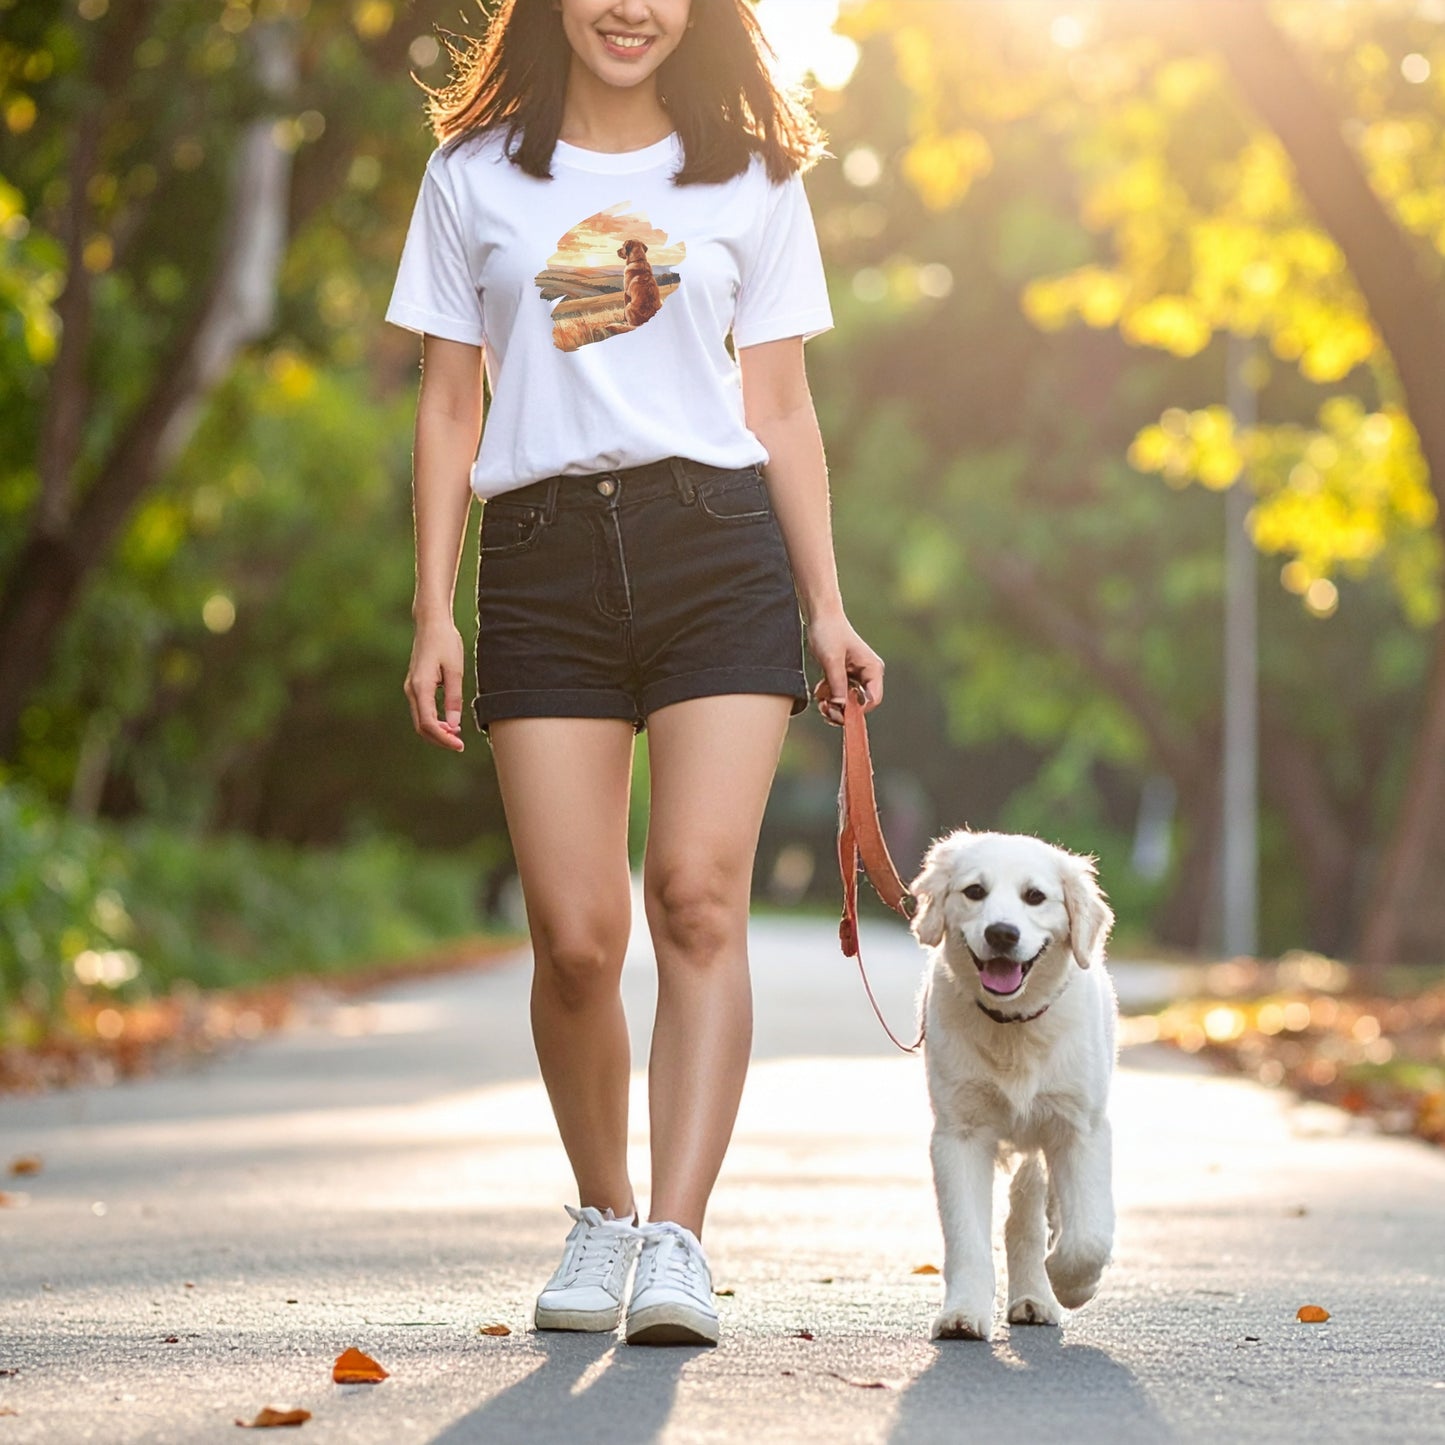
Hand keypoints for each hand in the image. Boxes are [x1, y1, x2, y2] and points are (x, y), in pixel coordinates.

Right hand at [404, 618, 465, 751]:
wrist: (431, 624)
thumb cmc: (445, 643)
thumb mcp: (455, 670)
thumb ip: (454, 698)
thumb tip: (454, 725)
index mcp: (420, 687)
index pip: (429, 723)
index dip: (444, 738)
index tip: (459, 745)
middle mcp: (411, 690)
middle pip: (421, 726)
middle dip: (440, 739)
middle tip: (459, 745)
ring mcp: (411, 688)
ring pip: (420, 720)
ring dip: (437, 731)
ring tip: (456, 736)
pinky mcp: (415, 685)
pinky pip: (421, 710)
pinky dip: (434, 721)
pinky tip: (448, 723)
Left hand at [806, 611, 883, 725]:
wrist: (820, 617)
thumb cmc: (829, 633)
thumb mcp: (832, 660)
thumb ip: (837, 684)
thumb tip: (840, 707)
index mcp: (872, 669)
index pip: (873, 700)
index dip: (857, 710)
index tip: (839, 711)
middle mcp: (868, 675)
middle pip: (860, 704)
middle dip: (841, 710)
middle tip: (825, 708)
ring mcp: (856, 676)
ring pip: (847, 702)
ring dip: (833, 704)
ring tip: (820, 700)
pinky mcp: (844, 677)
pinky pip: (839, 695)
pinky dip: (828, 696)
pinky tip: (819, 690)